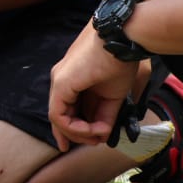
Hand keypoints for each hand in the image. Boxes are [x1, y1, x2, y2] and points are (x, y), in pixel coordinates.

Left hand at [48, 23, 138, 151]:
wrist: (123, 39)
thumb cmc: (122, 60)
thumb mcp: (114, 94)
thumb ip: (106, 114)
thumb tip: (103, 133)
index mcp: (74, 80)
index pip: (66, 109)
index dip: (74, 129)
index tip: (90, 141)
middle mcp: (62, 80)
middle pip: (59, 115)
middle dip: (72, 134)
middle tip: (91, 143)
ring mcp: (59, 81)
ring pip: (58, 118)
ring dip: (80, 132)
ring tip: (99, 134)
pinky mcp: (61, 83)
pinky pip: (59, 116)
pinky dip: (77, 127)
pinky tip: (95, 129)